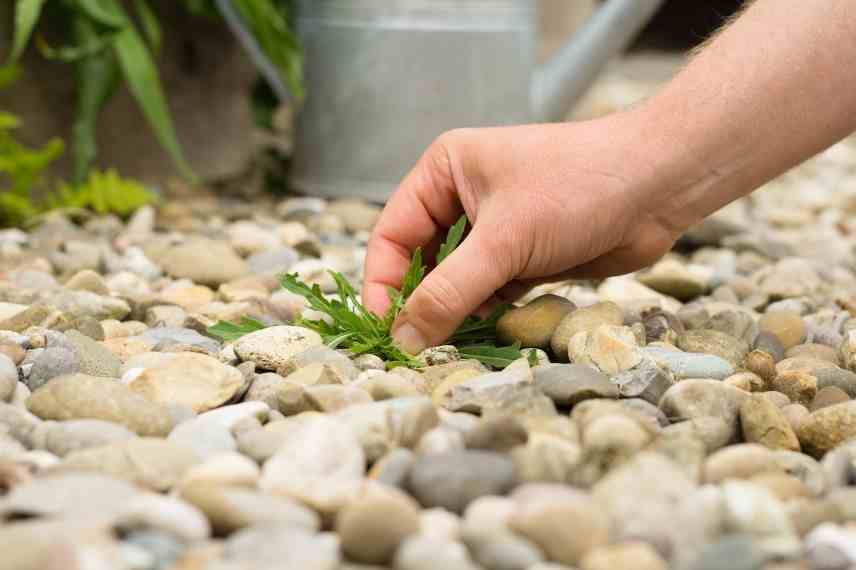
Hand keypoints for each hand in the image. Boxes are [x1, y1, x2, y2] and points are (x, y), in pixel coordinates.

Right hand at [362, 111, 686, 353]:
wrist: (659, 185)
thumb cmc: (578, 188)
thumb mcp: (504, 240)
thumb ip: (450, 292)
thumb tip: (404, 338)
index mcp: (443, 172)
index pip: (392, 235)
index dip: (383, 283)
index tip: (385, 329)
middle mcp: (463, 199)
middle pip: (421, 263)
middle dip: (420, 303)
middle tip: (418, 348)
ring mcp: (495, 230)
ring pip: (456, 283)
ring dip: (454, 313)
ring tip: (454, 342)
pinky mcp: (523, 257)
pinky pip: (488, 293)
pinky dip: (486, 314)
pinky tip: (490, 329)